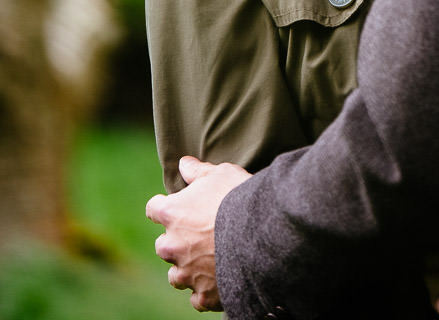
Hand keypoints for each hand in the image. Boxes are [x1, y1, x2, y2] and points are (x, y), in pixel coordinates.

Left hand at [145, 155, 250, 311]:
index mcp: (171, 214)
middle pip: (163, 245)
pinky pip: (196, 298)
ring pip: (176, 274)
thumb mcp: (220, 173)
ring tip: (208, 259)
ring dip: (187, 267)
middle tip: (201, 233)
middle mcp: (171, 245)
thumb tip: (183, 164)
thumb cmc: (238, 198)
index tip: (179, 206)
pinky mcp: (203, 295)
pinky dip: (204, 290)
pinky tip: (218, 279)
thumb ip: (198, 171)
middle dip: (178, 240)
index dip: (166, 207)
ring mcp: (186, 273)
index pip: (154, 209)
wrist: (261, 233)